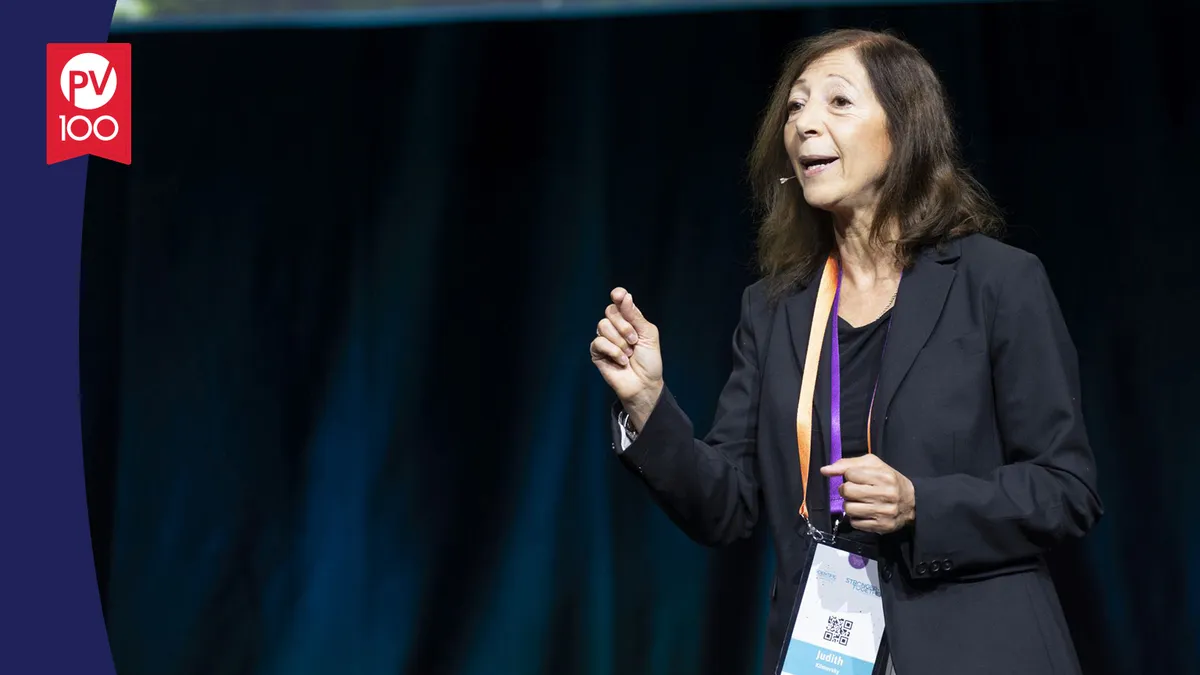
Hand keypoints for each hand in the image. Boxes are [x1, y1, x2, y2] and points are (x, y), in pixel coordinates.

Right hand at [590, 287, 662, 428]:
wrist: (644, 383)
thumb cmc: (649, 361)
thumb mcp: (648, 334)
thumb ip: (635, 316)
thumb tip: (624, 296)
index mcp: (629, 320)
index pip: (619, 301)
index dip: (618, 295)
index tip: (619, 295)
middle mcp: (615, 327)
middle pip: (610, 312)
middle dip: (624, 326)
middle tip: (635, 341)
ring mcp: (605, 339)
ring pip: (603, 326)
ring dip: (620, 342)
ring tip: (629, 354)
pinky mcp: (597, 352)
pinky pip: (599, 342)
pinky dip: (613, 351)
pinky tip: (621, 361)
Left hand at [820, 455, 914, 534]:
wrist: (912, 503)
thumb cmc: (889, 481)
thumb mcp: (873, 465)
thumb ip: (847, 464)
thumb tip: (824, 470)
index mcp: (883, 476)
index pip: (850, 473)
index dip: (849, 475)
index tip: (855, 478)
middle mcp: (885, 494)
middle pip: (847, 491)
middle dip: (845, 490)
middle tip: (853, 490)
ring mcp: (884, 512)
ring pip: (849, 509)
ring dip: (849, 505)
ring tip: (858, 502)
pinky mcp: (881, 526)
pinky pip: (855, 523)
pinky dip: (855, 518)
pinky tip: (864, 512)